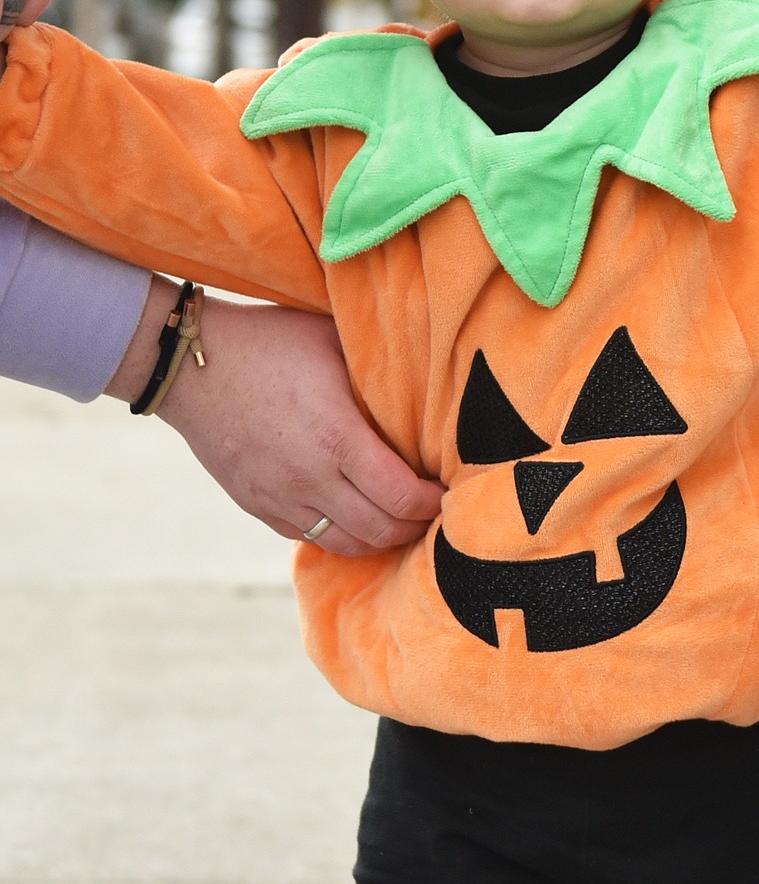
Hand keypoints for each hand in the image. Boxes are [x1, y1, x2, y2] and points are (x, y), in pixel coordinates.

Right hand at [107, 285, 442, 553]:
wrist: (188, 364)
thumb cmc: (269, 341)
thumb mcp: (332, 339)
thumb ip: (379, 366)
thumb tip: (428, 374)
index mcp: (337, 437)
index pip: (402, 496)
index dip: (433, 503)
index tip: (445, 491)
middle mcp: (310, 477)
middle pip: (382, 530)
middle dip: (416, 526)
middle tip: (432, 510)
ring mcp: (281, 498)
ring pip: (348, 543)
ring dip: (382, 538)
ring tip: (400, 520)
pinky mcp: (258, 507)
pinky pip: (312, 537)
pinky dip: (343, 535)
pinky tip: (357, 517)